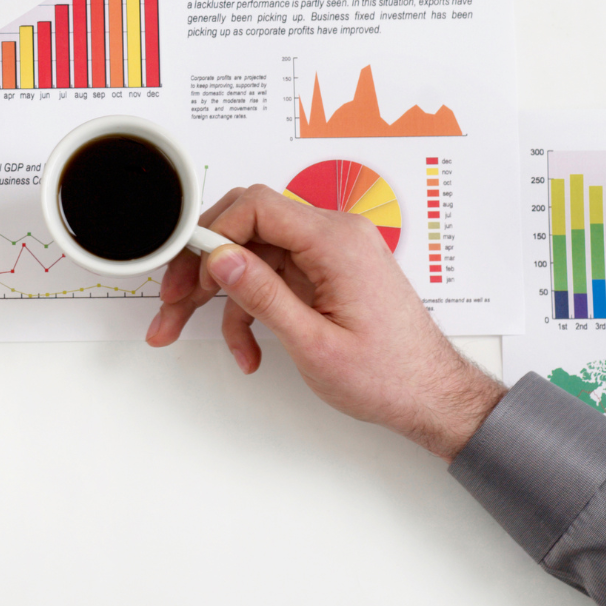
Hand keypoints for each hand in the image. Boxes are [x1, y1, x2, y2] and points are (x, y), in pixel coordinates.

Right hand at [145, 185, 505, 460]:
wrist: (433, 399)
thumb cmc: (390, 378)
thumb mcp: (314, 344)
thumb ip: (262, 296)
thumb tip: (219, 257)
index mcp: (336, 242)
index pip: (257, 206)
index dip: (213, 233)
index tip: (186, 270)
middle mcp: (334, 236)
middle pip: (247, 227)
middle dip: (203, 266)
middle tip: (172, 300)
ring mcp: (329, 253)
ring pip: (252, 255)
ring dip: (220, 295)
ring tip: (186, 329)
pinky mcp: (325, 272)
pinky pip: (271, 276)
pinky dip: (250, 309)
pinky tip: (246, 348)